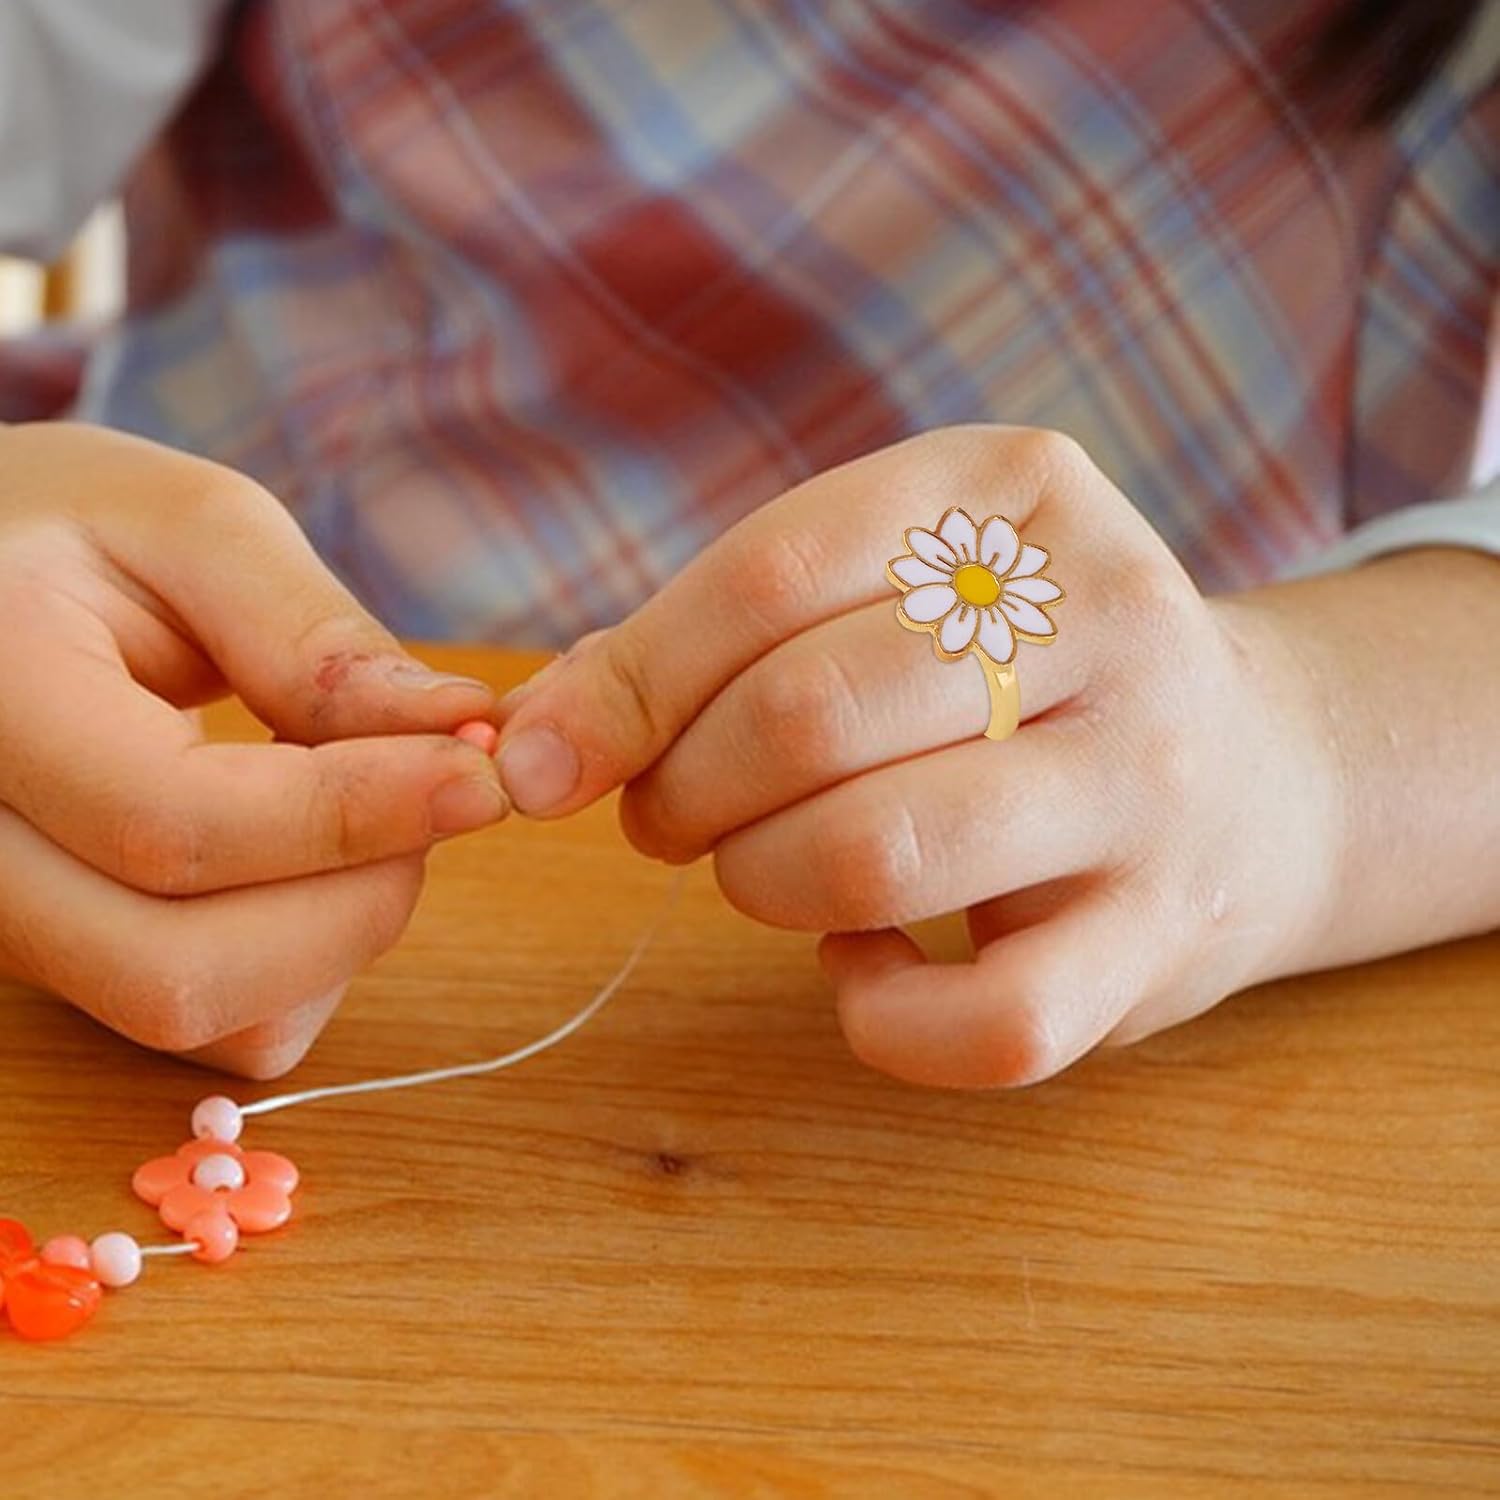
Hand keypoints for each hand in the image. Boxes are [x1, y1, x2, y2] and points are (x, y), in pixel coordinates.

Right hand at [0, 423, 507, 1076]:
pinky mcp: (52, 961)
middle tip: (430, 791)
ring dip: (337, 933)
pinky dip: (301, 967)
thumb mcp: (193, 529)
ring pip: (198, 1016)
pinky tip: (305, 859)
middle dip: (357, 899)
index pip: (174, 822)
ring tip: (362, 805)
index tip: (480, 775)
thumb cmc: (72, 532)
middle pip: (178, 969)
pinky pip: (205, 1029)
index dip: (355, 815)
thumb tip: (462, 736)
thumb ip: (316, 641)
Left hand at [495, 426, 1346, 1087]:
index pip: (771, 577)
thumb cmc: (1005, 678)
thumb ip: (712, 643)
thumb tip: (538, 737)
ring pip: (877, 855)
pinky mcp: (1166, 937)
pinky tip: (864, 965)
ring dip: (760, 883)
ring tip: (764, 870)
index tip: (545, 762)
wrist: (1252, 771)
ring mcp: (1152, 781)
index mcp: (1014, 493)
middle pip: (808, 715)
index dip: (627, 684)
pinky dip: (875, 1014)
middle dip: (681, 791)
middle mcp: (1109, 617)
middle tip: (668, 819)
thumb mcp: (884, 594)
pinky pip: (983, 1022)